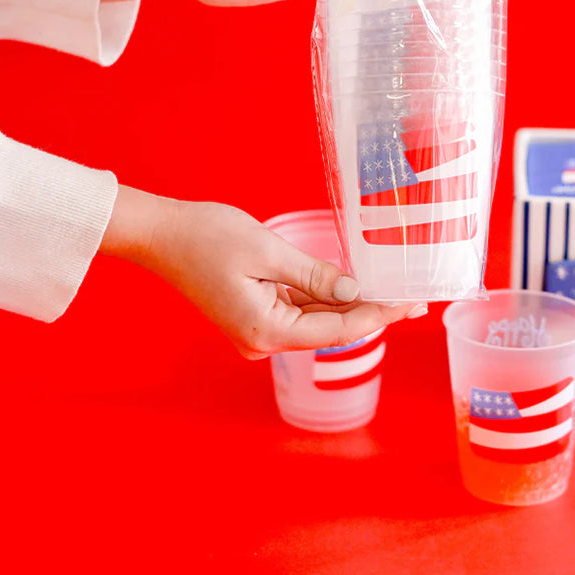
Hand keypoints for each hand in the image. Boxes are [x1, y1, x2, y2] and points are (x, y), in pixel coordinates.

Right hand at [100, 186, 422, 358]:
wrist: (160, 234)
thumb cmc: (206, 237)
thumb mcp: (269, 252)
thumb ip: (316, 276)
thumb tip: (356, 293)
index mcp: (266, 331)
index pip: (338, 328)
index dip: (379, 314)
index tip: (411, 304)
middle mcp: (263, 340)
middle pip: (331, 329)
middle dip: (372, 311)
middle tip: (415, 300)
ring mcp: (258, 329)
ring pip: (317, 319)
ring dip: (351, 305)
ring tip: (393, 292)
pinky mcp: (255, 314)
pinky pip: (299, 309)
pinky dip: (326, 298)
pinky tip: (354, 287)